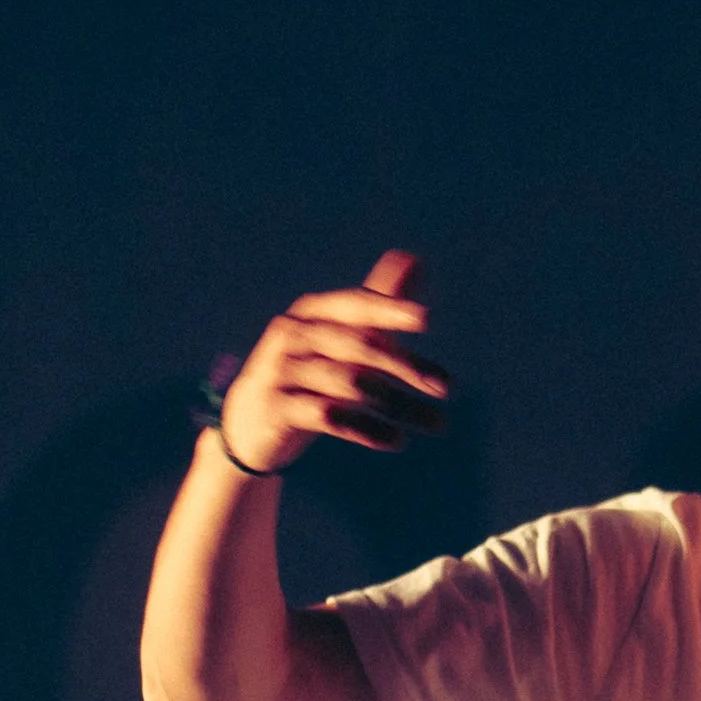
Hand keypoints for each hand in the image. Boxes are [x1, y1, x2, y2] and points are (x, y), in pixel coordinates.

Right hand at [216, 246, 451, 474]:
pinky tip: (397, 441)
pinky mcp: (277, 408)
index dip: (390, 310)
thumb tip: (415, 259)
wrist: (252, 424)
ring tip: (437, 423)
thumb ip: (378, 301)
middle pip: (359, 347)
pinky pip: (329, 417)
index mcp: (312, 312)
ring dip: (398, 405)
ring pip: (350, 385)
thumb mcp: (341, 336)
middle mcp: (293, 336)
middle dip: (407, 367)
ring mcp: (281, 372)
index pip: (356, 305)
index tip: (427, 319)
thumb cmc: (308, 372)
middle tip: (448, 387)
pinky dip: (366, 430)